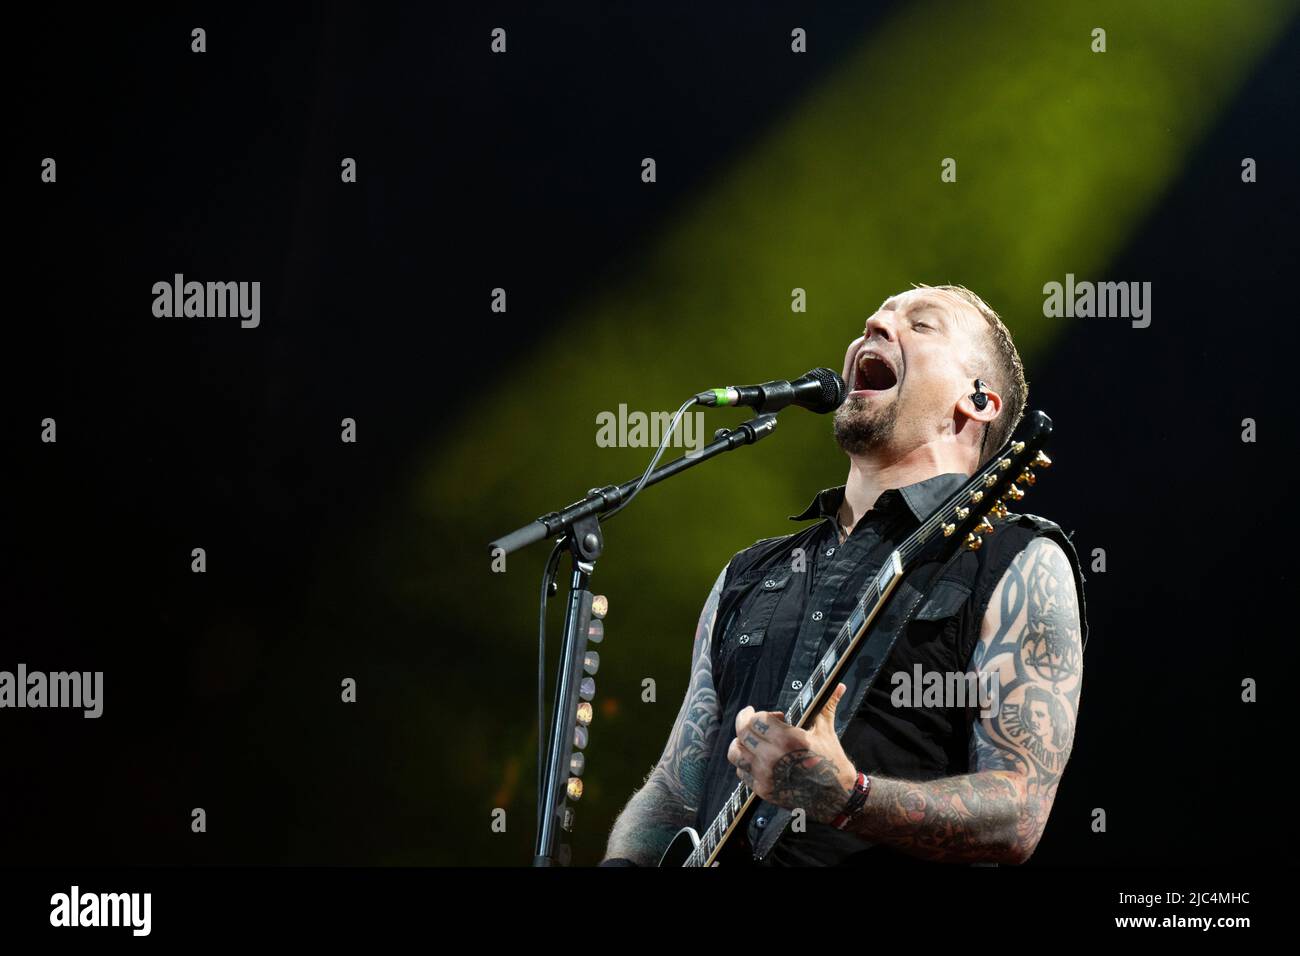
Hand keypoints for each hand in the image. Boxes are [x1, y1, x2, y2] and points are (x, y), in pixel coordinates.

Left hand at [726, 683, 857, 823]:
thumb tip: (838, 686)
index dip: (759, 713)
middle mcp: (773, 758)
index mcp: (789, 739)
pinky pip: (741, 772)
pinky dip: (745, 762)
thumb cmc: (832, 761)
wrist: (836, 798)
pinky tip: (756, 757)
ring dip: (740, 742)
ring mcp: (766, 776)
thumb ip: (827, 705)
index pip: (756, 719)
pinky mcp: (764, 790)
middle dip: (745, 722)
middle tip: (752, 719)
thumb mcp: (827, 731)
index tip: (769, 715)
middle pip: (743, 733)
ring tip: (749, 739)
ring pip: (736, 753)